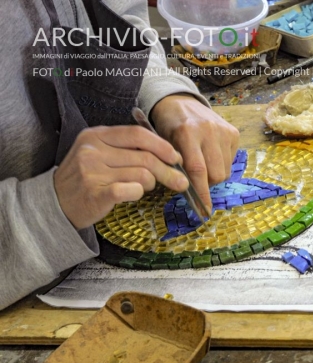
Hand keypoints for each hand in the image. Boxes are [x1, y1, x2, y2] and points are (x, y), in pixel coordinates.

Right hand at [54, 126, 188, 229]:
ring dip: (150, 184)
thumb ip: (129, 149)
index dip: (162, 146)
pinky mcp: (96, 193)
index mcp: (96, 135)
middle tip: (179, 181)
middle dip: (168, 170)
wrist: (57, 202)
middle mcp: (92, 150)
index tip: (176, 157)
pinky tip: (133, 194)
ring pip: (142, 175)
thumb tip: (171, 154)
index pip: (138, 134)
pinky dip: (138, 193)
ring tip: (143, 188)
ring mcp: (92, 172)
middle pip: (145, 157)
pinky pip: (132, 190)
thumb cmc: (87, 177)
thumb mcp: (100, 153)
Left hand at [150, 95, 239, 211]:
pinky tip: (210, 153)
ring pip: (225, 171)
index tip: (204, 210)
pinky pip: (231, 161)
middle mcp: (209, 131)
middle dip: (207, 184)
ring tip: (203, 164)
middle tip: (196, 179)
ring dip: (214, 175)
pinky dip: (221, 163)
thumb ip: (174, 167)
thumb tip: (187, 193)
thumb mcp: (163, 145)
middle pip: (216, 175)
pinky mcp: (233, 132)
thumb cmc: (166, 127)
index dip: (201, 193)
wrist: (179, 101)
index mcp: (187, 133)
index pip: (198, 171)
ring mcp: (223, 131)